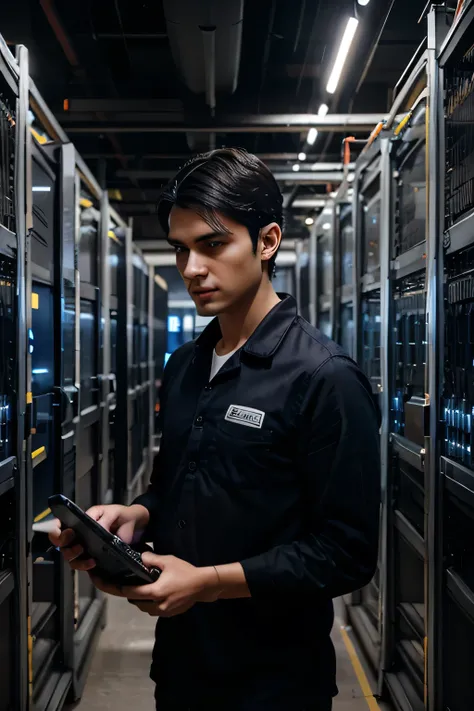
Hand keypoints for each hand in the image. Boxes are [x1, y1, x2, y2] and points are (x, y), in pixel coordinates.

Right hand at [48, 503, 149, 572]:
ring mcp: (85, 548)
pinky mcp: (93, 558)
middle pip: (61, 544)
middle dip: (65, 545)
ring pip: (70, 557)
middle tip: (77, 543)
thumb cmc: (122, 515)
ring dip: (74, 557)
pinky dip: (84, 565)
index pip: (59, 526)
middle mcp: (79, 536)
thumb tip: (96, 528)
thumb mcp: (113, 512)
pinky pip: (82, 564)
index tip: (67, 533)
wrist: (137, 525)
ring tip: (85, 553)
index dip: (56, 531)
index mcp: (80, 521)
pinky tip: (93, 562)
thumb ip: (103, 518)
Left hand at [90, 553, 219, 617]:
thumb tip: (140, 558)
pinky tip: (152, 592)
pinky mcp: (168, 614)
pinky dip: (148, 602)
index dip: (115, 587)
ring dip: (138, 598)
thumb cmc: (186, 572)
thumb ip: (152, 559)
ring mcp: (162, 612)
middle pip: (134, 601)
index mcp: (155, 592)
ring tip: (139, 585)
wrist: (203, 586)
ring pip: (142, 607)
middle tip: (122, 581)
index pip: (129, 592)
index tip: (103, 582)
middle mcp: (156, 605)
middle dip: (127, 592)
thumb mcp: (168, 561)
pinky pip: (152, 609)